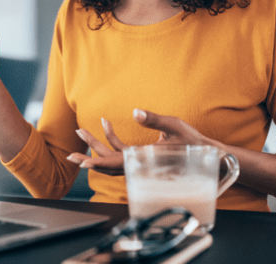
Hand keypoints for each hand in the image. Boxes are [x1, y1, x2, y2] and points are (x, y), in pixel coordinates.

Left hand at [66, 110, 211, 175]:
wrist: (205, 154)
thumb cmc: (191, 141)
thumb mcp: (174, 126)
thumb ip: (154, 119)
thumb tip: (135, 112)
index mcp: (145, 159)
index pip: (117, 164)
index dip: (99, 164)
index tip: (82, 164)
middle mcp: (139, 163)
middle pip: (108, 163)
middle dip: (88, 157)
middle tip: (70, 154)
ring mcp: (138, 161)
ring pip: (112, 157)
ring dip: (96, 145)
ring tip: (82, 131)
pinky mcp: (141, 156)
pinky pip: (121, 151)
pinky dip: (111, 139)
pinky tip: (106, 124)